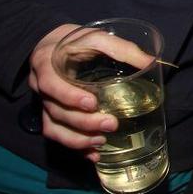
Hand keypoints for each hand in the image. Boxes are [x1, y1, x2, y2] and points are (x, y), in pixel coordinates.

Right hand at [28, 24, 113, 160]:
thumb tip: (152, 61)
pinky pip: (58, 135)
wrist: (53, 44)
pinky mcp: (52, 114)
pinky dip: (75, 147)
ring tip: (101, 143)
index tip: (92, 103)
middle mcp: (41, 87)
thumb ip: (122, 49)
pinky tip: (93, 155)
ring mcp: (45, 103)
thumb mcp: (97, 38)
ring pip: (53, 128)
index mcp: (47, 64)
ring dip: (77, 140)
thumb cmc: (77, 41)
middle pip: (56, 112)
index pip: (51, 85)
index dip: (69, 96)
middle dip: (83, 123)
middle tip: (110, 124)